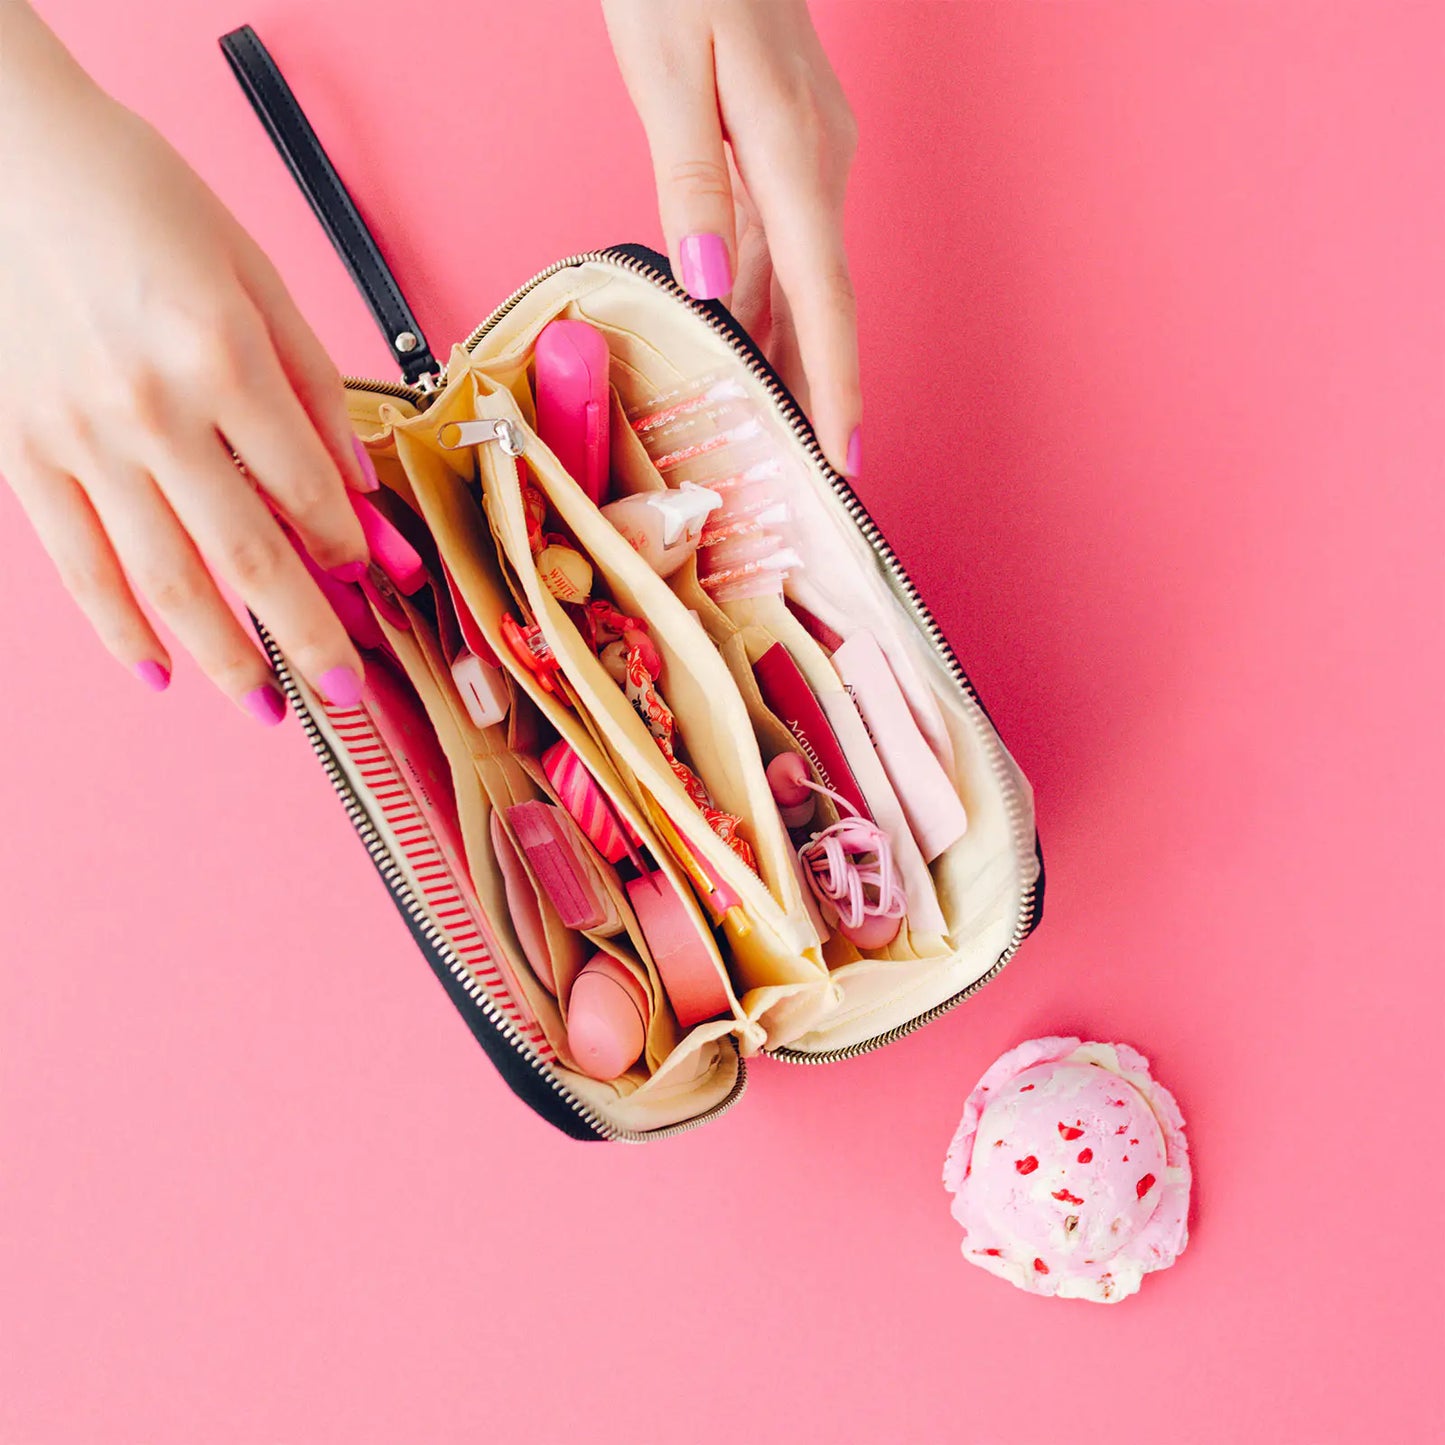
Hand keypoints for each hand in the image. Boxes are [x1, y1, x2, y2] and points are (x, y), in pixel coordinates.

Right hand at [0, 5, 373, 721]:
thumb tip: (359, 487)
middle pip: (248, 558)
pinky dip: (120, 626)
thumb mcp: (255, 273)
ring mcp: (76, 438)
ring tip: (269, 705)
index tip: (374, 584)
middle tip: (347, 694)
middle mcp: (150, 410)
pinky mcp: (19, 451)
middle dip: (308, 637)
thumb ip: (315, 385)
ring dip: (225, 657)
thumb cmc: (136, 196)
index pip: (307, 491)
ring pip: (165, 581)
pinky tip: (159, 670)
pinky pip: (77, 564)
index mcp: (222, 357)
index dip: (348, 550)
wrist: (2, 146)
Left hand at [602, 0, 860, 476]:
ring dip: (785, 352)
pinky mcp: (781, 142)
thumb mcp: (666, 70)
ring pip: (798, 279)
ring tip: (762, 426)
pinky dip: (760, 300)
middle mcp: (814, 161)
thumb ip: (691, 181)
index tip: (842, 459)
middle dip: (814, 390)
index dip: (835, 386)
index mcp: (792, 153)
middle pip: (819, 303)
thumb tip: (708, 284)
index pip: (824, 298)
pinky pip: (777, 244)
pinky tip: (736, 338)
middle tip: (799, 473)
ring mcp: (804, 152)